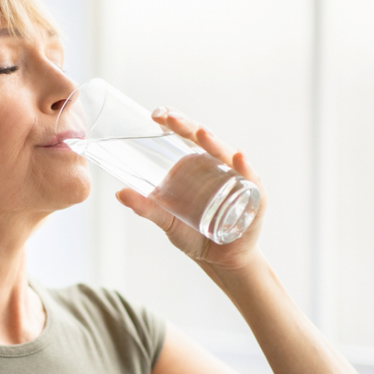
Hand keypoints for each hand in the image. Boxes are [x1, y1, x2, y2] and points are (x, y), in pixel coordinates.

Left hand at [115, 107, 267, 271]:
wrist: (217, 260)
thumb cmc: (192, 234)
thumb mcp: (165, 220)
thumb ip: (145, 207)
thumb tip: (119, 193)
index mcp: (197, 165)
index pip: (187, 136)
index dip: (174, 122)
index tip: (156, 113)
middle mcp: (218, 167)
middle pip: (205, 140)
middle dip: (188, 127)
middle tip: (170, 118)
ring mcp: (237, 179)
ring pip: (226, 155)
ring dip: (214, 144)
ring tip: (201, 133)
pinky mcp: (253, 198)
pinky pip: (250, 180)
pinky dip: (245, 168)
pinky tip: (238, 159)